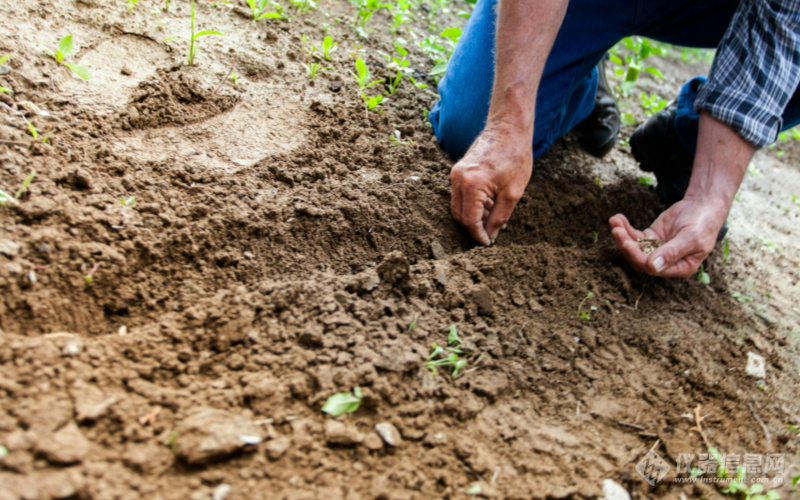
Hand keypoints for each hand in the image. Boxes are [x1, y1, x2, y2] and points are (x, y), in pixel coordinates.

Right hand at [450, 123, 531, 245]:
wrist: (508, 128)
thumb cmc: (515, 157)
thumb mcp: (513, 193)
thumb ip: (499, 217)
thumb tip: (491, 235)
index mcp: (471, 185)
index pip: (469, 220)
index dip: (478, 235)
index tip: (488, 243)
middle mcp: (458, 179)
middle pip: (459, 215)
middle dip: (473, 227)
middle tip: (490, 234)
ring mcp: (456, 174)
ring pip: (458, 206)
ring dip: (473, 215)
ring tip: (494, 216)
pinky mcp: (458, 170)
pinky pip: (460, 194)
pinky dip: (472, 204)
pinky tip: (489, 204)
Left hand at [609, 196, 727, 277]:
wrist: (703, 205)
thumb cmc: (703, 223)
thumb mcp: (691, 238)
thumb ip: (672, 252)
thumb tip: (653, 267)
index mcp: (679, 268)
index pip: (653, 268)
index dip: (638, 257)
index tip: (627, 243)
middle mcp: (666, 262)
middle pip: (639, 259)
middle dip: (626, 245)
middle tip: (617, 230)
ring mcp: (657, 250)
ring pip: (634, 248)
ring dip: (622, 236)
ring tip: (614, 221)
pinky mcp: (651, 237)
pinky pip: (634, 236)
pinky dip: (625, 228)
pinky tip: (617, 218)